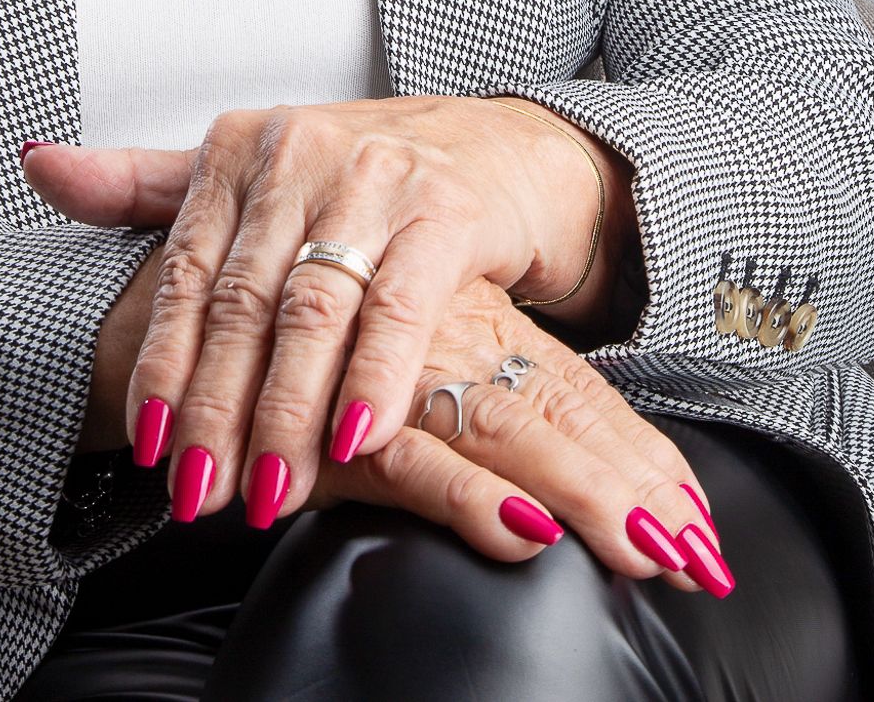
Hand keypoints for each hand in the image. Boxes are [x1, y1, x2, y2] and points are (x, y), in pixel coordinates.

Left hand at [20, 92, 624, 524]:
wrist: (498, 146)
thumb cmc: (362, 174)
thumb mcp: (252, 171)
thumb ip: (144, 185)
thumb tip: (36, 163)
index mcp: (242, 150)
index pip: (187, 270)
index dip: (164, 361)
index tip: (147, 445)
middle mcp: (301, 153)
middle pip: (245, 302)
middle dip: (219, 408)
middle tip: (200, 495)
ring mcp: (375, 179)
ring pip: (315, 312)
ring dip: (287, 412)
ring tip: (269, 493)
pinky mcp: (446, 209)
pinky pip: (402, 307)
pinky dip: (375, 380)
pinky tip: (355, 441)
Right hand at [303, 277, 729, 592]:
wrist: (175, 323)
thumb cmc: (291, 360)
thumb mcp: (394, 375)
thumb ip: (464, 420)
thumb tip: (546, 497)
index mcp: (463, 320)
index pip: (570, 390)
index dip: (638, 454)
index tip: (698, 522)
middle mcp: (435, 337)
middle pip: (553, 410)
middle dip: (633, 484)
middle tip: (698, 552)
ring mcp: (387, 375)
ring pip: (501, 431)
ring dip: (580, 493)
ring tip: (646, 550)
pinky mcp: (327, 425)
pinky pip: (408, 462)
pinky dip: (466, 499)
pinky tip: (522, 533)